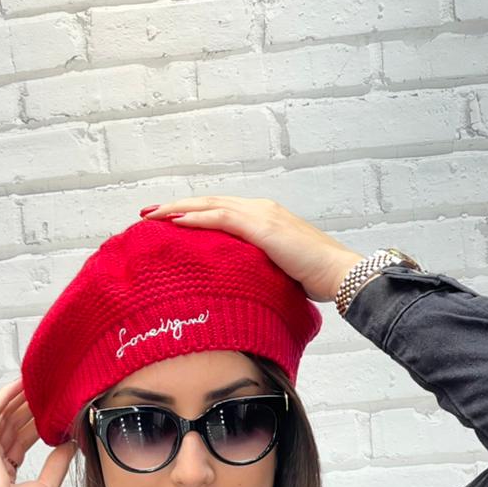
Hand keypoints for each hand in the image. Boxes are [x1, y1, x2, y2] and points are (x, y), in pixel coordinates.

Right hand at [0, 376, 76, 486]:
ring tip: (37, 382)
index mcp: (5, 473)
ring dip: (18, 398)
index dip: (37, 425)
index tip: (54, 413)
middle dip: (30, 408)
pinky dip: (4, 396)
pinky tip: (19, 383)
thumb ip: (56, 464)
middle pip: (13, 425)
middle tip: (49, 393)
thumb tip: (70, 444)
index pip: (22, 441)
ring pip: (3, 415)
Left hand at [140, 196, 363, 302]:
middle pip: (210, 203)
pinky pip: (222, 219)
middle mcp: (261, 209)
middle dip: (176, 206)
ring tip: (152, 215)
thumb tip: (240, 283)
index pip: (220, 211)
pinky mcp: (263, 228)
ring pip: (211, 206)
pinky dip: (197, 218)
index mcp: (264, 218)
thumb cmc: (314, 278)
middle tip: (147, 213)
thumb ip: (257, 267)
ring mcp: (262, 215)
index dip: (193, 213)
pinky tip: (176, 222)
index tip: (167, 220)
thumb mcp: (278, 270)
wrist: (339, 274)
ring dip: (179, 209)